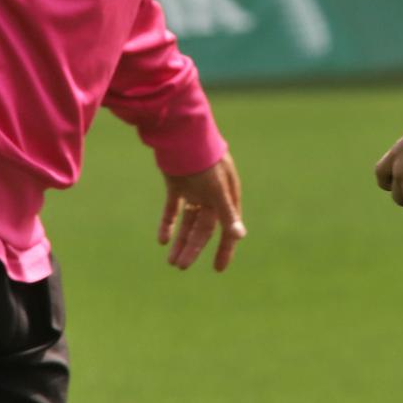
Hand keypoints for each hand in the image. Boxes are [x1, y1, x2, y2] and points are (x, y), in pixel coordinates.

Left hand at [158, 154, 244, 272]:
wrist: (182, 133)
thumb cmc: (204, 160)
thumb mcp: (216, 189)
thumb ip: (227, 213)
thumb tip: (240, 236)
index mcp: (225, 197)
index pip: (226, 229)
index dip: (224, 249)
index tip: (218, 269)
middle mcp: (212, 196)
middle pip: (203, 228)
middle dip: (192, 248)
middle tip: (180, 266)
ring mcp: (194, 189)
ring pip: (188, 221)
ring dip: (180, 240)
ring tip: (171, 261)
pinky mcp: (177, 184)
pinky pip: (173, 208)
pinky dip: (168, 223)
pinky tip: (162, 240)